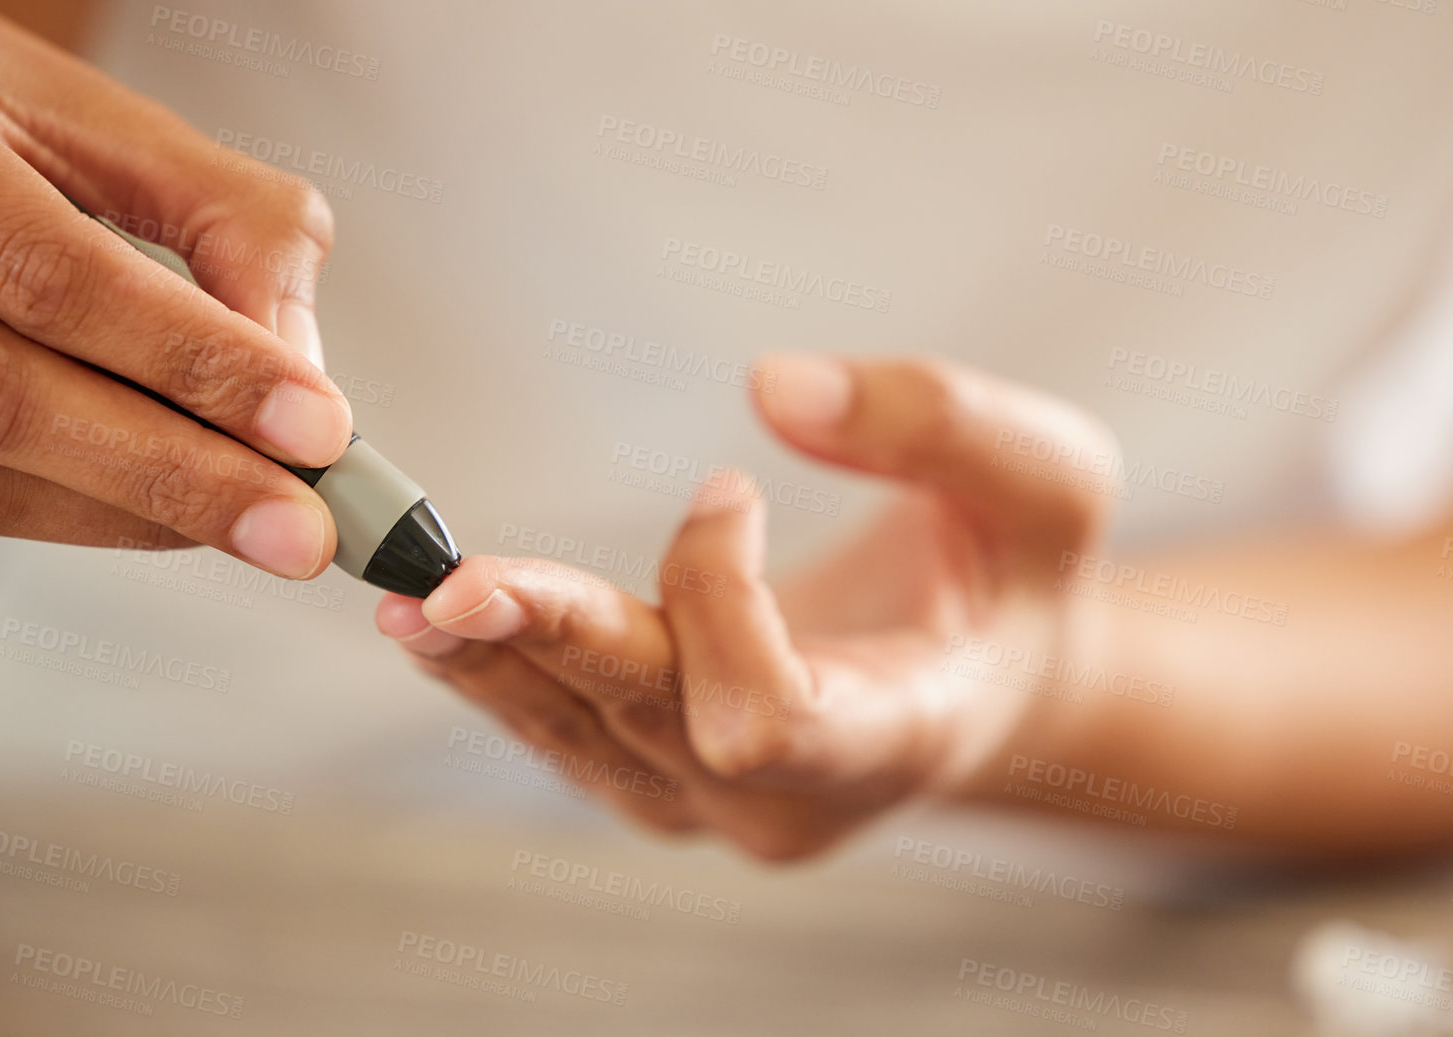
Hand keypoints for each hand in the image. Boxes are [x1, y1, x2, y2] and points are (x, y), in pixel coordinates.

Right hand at [0, 0, 351, 577]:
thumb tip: (296, 359)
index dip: (191, 360)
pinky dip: (55, 515)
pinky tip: (147, 510)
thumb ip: (213, 208)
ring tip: (246, 524)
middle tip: (301, 526)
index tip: (314, 426)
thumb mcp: (68, 105)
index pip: (45, 269)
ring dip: (121, 514)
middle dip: (172, 475)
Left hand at [379, 354, 1118, 860]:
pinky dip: (502, 668)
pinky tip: (432, 617)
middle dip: (554, 642)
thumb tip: (774, 385)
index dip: (724, 600)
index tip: (728, 485)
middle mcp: (792, 802)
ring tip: (404, 594)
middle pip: (646, 725)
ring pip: (582, 739)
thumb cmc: (1024, 572)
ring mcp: (715, 805)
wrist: (992, 677)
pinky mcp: (661, 780)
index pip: (769, 710)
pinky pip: (566, 732)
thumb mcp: (1048, 475)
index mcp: (895, 740)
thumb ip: (937, 420)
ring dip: (494, 661)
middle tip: (444, 586)